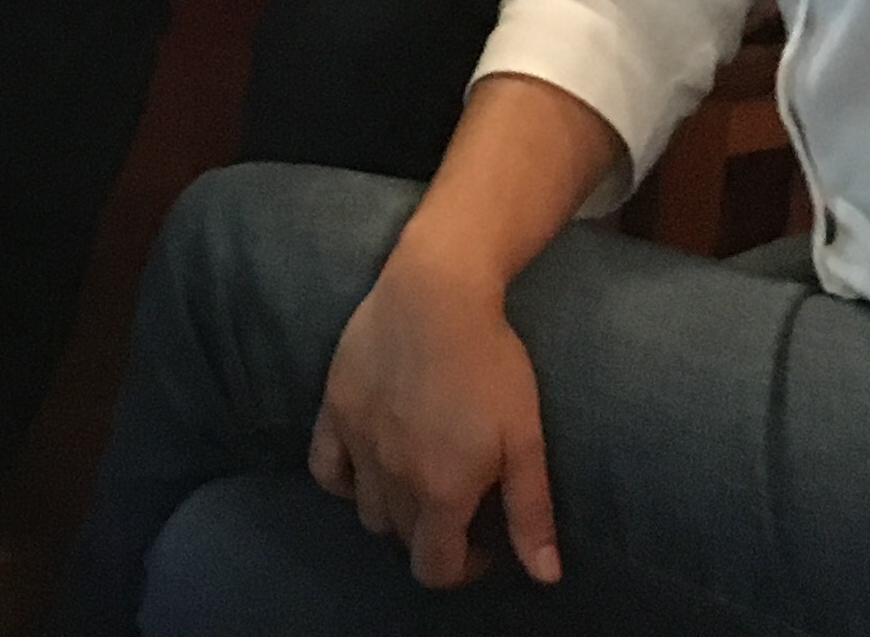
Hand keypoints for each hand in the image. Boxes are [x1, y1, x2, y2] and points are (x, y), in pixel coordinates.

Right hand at [309, 243, 560, 590]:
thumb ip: (530, 512)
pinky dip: (343, 480)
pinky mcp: (334, 409)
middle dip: (432, 535)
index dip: (462, 569)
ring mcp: (357, 443)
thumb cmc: (491, 364)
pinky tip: (367, 465)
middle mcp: (391, 477)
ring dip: (392, 511)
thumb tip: (544, 576)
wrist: (436, 293)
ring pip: (365, 510)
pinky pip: (325, 468)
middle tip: (458, 506)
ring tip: (418, 483)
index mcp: (441, 492)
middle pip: (401, 538)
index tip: (483, 545)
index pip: (435, 567)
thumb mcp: (525, 439)